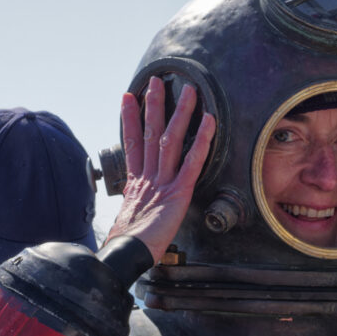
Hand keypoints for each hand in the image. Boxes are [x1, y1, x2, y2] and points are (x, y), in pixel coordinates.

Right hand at [106, 76, 216, 262]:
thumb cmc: (130, 244)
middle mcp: (148, 177)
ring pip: (170, 139)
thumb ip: (136, 204)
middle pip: (150, 133)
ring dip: (179, 112)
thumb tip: (132, 204)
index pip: (132, 143)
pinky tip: (209, 122)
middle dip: (153, 105)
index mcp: (136, 183)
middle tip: (156, 81)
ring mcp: (162, 182)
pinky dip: (202, 140)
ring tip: (187, 91)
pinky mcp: (178, 191)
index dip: (129, 120)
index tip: (127, 98)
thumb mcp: (131, 218)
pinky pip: (192, 161)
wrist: (129, 254)